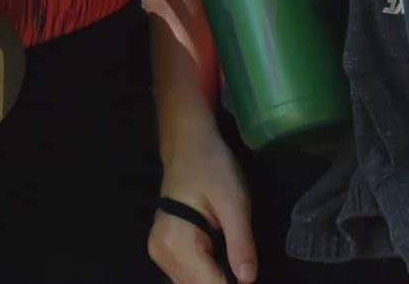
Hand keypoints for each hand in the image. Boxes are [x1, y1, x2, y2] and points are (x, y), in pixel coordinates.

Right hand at [148, 107, 256, 283]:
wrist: (187, 139)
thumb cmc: (211, 164)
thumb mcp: (234, 201)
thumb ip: (240, 243)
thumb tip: (248, 281)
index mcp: (176, 242)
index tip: (249, 273)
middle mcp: (161, 252)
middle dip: (224, 281)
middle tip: (244, 263)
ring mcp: (159, 251)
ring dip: (213, 278)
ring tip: (233, 258)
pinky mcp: (163, 247)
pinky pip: (185, 275)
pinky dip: (204, 273)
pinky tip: (220, 258)